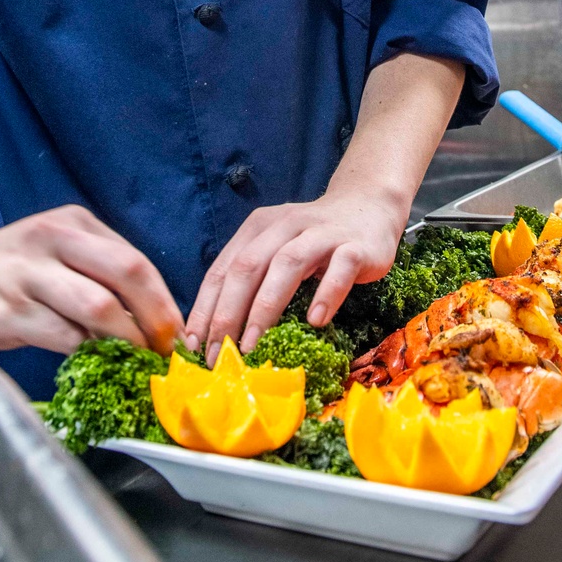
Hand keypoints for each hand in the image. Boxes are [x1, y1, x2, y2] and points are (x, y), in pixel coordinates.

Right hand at [0, 205, 183, 356]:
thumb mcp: (51, 257)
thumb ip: (94, 276)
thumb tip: (148, 320)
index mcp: (72, 224)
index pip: (136, 260)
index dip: (164, 300)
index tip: (176, 334)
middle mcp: (53, 239)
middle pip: (128, 272)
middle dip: (156, 317)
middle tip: (165, 352)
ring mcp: (28, 273)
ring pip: (99, 306)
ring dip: (127, 341)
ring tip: (136, 365)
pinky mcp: (7, 309)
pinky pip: (62, 337)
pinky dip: (86, 356)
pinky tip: (93, 369)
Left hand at [185, 190, 405, 363]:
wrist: (368, 207)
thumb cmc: (313, 241)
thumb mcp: (276, 251)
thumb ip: (253, 280)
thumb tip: (218, 333)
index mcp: (259, 228)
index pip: (224, 269)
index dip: (205, 307)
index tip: (193, 346)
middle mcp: (286, 225)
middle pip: (249, 266)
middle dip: (228, 313)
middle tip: (219, 354)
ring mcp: (322, 233)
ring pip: (288, 264)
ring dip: (266, 307)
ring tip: (253, 345)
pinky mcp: (355, 246)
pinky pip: (340, 268)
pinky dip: (326, 294)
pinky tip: (315, 321)